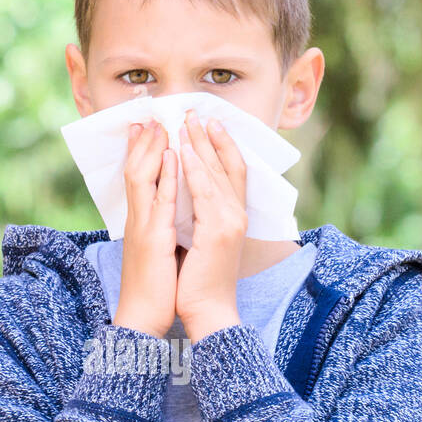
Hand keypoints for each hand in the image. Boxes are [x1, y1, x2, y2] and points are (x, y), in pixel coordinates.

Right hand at [115, 119, 178, 338]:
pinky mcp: (152, 237)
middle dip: (143, 141)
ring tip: (158, 122)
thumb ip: (158, 229)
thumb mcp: (156, 251)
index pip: (140, 179)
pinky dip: (165, 174)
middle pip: (137, 170)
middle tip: (149, 115)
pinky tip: (171, 155)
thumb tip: (167, 216)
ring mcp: (143, 225)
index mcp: (141, 221)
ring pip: (144, 177)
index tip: (147, 128)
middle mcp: (138, 218)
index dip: (142, 152)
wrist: (142, 316)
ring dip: (151, 147)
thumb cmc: (154, 288)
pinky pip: (160, 199)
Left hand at [175, 109, 245, 341]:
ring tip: (188, 121)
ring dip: (202, 145)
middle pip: (227, 165)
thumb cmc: (199, 279)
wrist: (207, 310)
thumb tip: (192, 195)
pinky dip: (196, 171)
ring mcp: (229, 222)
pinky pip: (205, 194)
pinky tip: (185, 153)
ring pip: (217, 174)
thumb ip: (202, 215)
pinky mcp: (217, 232)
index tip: (209, 122)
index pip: (232, 171)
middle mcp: (236, 215)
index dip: (222, 145)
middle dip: (210, 137)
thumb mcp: (201, 239)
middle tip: (196, 111)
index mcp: (232, 216)